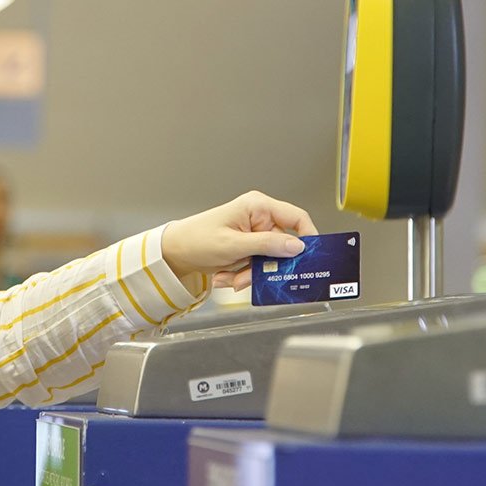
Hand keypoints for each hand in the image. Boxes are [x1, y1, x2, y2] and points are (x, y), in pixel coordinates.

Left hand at [161, 191, 317, 291]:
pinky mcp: (248, 249)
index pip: (296, 217)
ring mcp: (254, 235)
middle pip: (282, 247)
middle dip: (266, 266)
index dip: (308, 236)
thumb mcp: (233, 245)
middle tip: (250, 277)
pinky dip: (243, 275)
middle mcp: (259, 219)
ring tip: (230, 278)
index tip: (310, 257)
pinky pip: (258, 266)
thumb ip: (266, 246)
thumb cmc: (196, 239)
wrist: (175, 252)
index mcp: (258, 207)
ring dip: (251, 274)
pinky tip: (226, 276)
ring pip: (270, 261)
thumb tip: (297, 247)